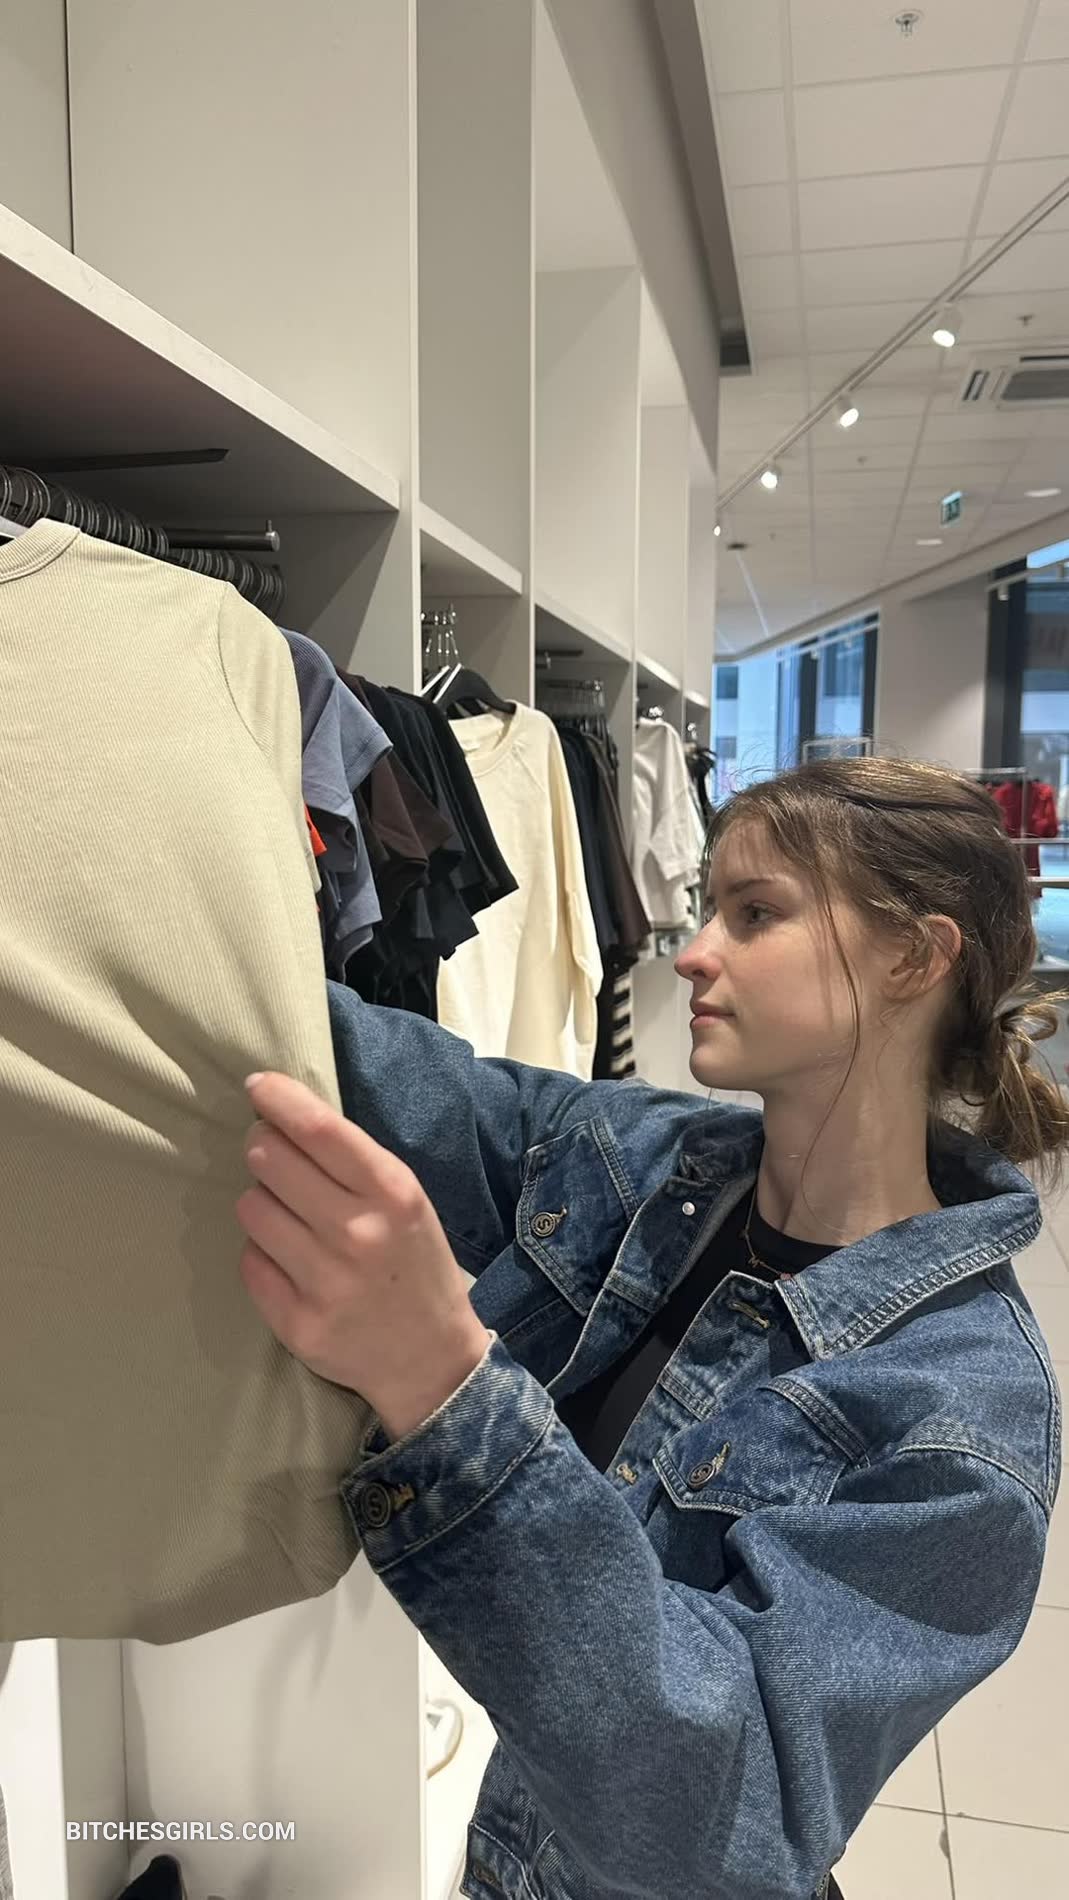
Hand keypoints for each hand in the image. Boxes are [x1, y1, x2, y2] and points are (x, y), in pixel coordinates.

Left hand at [236, 1073, 492, 1439]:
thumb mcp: (406, 1201)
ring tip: (289, 1219)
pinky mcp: (298, 1324)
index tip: (257, 1087)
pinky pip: (249, 1261)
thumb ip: (354, 1163)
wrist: (432, 1361)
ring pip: (251, 1208)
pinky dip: (262, 1255)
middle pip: (270, 1160)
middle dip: (263, 1148)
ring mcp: (326, 1283)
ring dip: (261, 1204)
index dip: (279, 1099)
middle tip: (271, 1157)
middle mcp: (358, 1234)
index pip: (319, 1129)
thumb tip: (283, 1114)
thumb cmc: (414, 1264)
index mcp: (392, 1194)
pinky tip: (290, 1264)